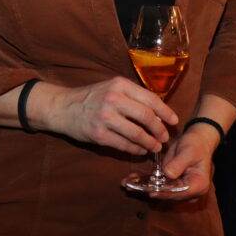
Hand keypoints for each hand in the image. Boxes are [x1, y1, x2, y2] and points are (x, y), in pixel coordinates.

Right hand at [32, 78, 178, 154]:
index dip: (165, 112)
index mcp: (119, 85)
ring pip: (137, 133)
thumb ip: (132, 96)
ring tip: (155, 147)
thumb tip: (158, 111)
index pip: (150, 99)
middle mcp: (113, 99)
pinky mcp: (98, 134)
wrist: (62, 107)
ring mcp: (105, 117)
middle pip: (147, 117)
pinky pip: (124, 145)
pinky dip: (136, 150)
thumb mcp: (111, 87)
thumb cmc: (91, 98)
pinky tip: (140, 150)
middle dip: (160, 130)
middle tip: (164, 137)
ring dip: (150, 143)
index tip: (174, 121)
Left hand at [124, 122, 219, 200]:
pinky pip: (158, 186)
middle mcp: (189, 192)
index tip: (150, 192)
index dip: (164, 193)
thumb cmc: (196, 145)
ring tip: (126, 183)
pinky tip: (130, 179)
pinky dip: (145, 183)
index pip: (180, 192)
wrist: (198, 141)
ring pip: (160, 191)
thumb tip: (168, 175)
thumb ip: (179, 163)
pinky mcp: (171, 184)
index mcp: (198, 185)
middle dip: (149, 191)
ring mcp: (180, 189)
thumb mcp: (189, 151)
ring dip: (143, 188)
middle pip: (168, 195)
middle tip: (130, 186)